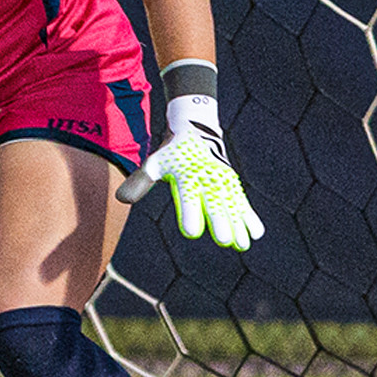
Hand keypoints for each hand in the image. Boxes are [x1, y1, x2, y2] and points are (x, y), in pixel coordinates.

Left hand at [115, 98, 263, 250]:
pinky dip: (249, 217)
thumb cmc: (171, 154)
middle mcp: (207, 178)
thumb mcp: (154, 164)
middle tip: (223, 240)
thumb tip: (121, 199)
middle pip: (214, 202)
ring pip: (232, 205)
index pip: (188, 195)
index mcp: (186, 174)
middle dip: (219, 221)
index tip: (191, 232)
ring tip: (242, 245)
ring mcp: (222, 182)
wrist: (197, 132)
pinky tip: (255, 234)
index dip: (190, 213)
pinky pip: (242, 202)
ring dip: (238, 225)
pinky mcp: (232, 186)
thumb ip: (140, 181)